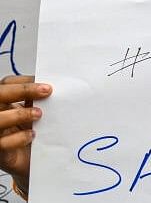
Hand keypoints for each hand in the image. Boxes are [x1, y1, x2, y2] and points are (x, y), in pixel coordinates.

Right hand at [0, 75, 51, 195]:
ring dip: (20, 114)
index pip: (6, 85)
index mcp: (5, 104)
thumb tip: (51, 87)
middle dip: (22, 90)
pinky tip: (32, 136)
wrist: (37, 163)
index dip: (24, 82)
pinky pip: (2, 143)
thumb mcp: (37, 115)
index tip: (46, 83)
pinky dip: (18, 138)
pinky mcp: (0, 153)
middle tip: (47, 91)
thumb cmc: (36, 136)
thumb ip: (38, 102)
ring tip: (39, 114)